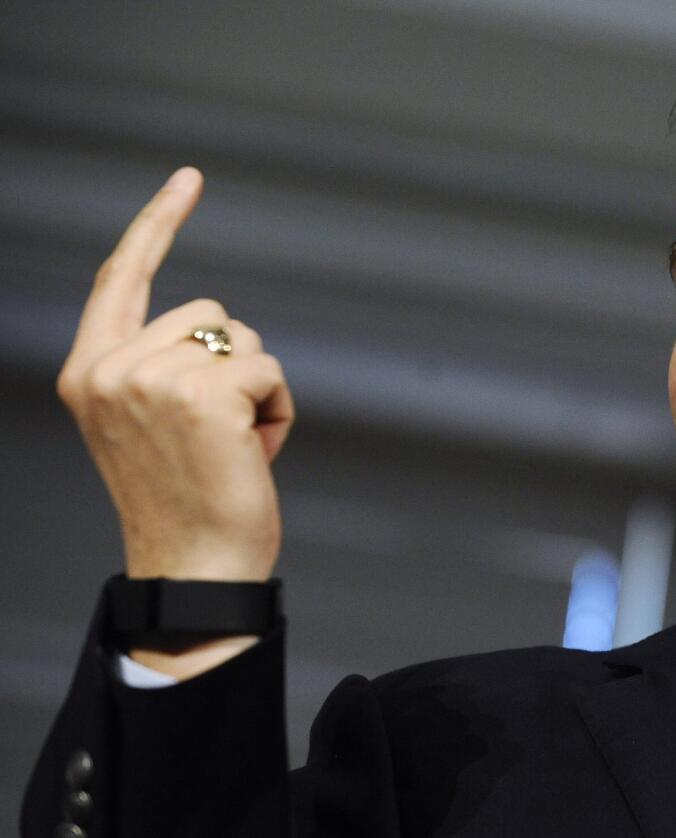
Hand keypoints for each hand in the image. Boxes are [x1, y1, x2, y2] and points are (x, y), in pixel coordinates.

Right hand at [56, 168, 293, 585]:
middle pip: (208, 312)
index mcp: (88, 372)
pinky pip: (270, 369)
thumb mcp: (146, 423)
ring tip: (232, 445)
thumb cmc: (184, 500)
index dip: (157, 224)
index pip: (120, 277)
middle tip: (215, 434)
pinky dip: (278, 408)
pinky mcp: (204, 394)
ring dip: (254, 387)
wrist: (195, 568)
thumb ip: (157, 366)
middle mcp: (110, 369)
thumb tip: (216, 330)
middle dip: (230, 364)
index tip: (189, 180)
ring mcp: (153, 379)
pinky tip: (254, 450)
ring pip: (241, 338)